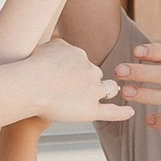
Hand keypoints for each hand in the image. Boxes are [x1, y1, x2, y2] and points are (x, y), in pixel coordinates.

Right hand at [0, 37, 127, 126]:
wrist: (30, 85)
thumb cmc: (30, 68)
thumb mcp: (43, 48)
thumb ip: (55, 48)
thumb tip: (59, 51)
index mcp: (78, 55)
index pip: (80, 62)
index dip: (73, 70)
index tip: (62, 76)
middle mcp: (89, 70)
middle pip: (94, 75)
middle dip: (87, 81)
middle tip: (71, 89)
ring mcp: (92, 90)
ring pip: (107, 89)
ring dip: (107, 91)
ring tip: (99, 96)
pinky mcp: (90, 110)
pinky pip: (112, 112)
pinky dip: (123, 112)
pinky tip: (130, 112)